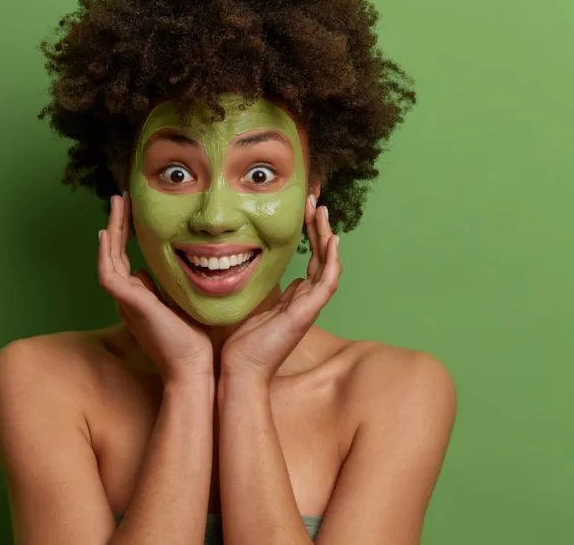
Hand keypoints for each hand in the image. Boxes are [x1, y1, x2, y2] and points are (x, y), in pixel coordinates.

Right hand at [98, 193, 212, 380]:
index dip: (127, 234)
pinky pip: (109, 273)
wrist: (194, 367)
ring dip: (111, 229)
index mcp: (141, 298)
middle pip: (115, 254)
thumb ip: (169, 288)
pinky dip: (105, 253)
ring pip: (109, 258)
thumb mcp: (183, 304)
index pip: (128, 259)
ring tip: (116, 203)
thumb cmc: (195, 341)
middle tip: (120, 198)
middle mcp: (129, 298)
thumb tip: (155, 273)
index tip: (134, 211)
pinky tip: (106, 232)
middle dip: (117, 224)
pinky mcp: (129, 304)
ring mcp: (126, 301)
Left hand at [220, 195, 341, 381]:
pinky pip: (327, 282)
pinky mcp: (306, 313)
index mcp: (294, 299)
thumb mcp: (253, 309)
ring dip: (326, 236)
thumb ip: (265, 294)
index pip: (310, 261)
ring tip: (321, 211)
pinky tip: (333, 239)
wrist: (240, 372)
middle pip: (321, 258)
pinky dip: (332, 261)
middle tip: (315, 202)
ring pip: (327, 265)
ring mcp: (309, 307)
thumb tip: (266, 278)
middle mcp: (305, 301)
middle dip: (319, 229)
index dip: (310, 236)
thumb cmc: (242, 346)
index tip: (305, 211)